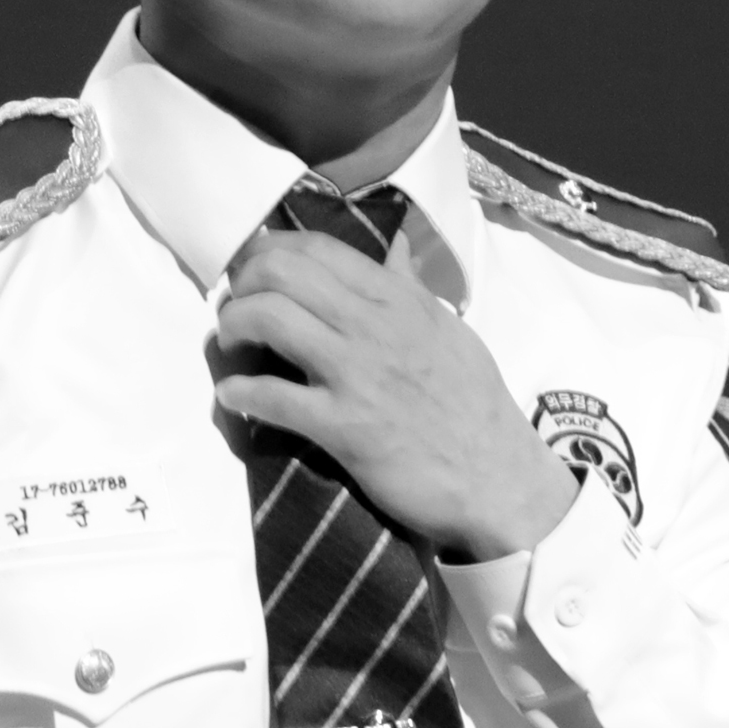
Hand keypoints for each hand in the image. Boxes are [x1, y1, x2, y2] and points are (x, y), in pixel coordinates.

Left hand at [213, 228, 578, 560]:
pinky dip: (240, 393)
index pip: (318, 248)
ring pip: (270, 319)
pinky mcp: (345, 427)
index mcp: (400, 298)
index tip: (254, 270)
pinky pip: (273, 398)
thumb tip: (397, 247)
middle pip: (282, 272)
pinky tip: (233, 397)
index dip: (270, 251)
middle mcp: (376, 325)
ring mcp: (358, 375)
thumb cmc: (474, 406)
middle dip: (243, 285)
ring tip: (230, 345)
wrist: (499, 480)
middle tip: (234, 308)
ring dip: (233, 328)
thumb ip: (413, 288)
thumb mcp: (450, 331)